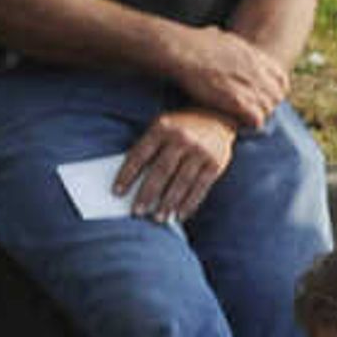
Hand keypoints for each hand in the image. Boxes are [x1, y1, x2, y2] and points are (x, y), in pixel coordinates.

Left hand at [115, 108, 236, 221]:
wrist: (219, 117)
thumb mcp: (163, 128)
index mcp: (163, 128)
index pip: (140, 154)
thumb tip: (132, 182)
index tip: (116, 192)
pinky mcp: (216, 163)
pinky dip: (189, 204)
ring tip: (157, 218)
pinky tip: (179, 215)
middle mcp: (183, 138)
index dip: (127, 174)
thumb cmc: (181, 128)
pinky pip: (200, 188)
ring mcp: (201, 151)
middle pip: (161, 171)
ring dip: (168, 203)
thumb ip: (150, 148)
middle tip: (136, 212)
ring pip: (181, 182)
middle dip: (147, 193)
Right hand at [172, 27, 289, 129]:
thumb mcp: (216, 35)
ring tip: (243, 119)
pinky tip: (239, 123)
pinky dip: (250, 124)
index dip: (274, 90)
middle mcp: (256, 71)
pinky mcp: (236, 100)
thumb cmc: (190, 42)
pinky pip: (257, 119)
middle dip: (267, 105)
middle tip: (251, 111)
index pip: (281, 79)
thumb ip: (223, 39)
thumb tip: (214, 33)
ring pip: (268, 109)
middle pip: (277, 97)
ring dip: (257, 115)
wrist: (180, 50)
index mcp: (254, 56)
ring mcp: (248, 85)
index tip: (263, 96)